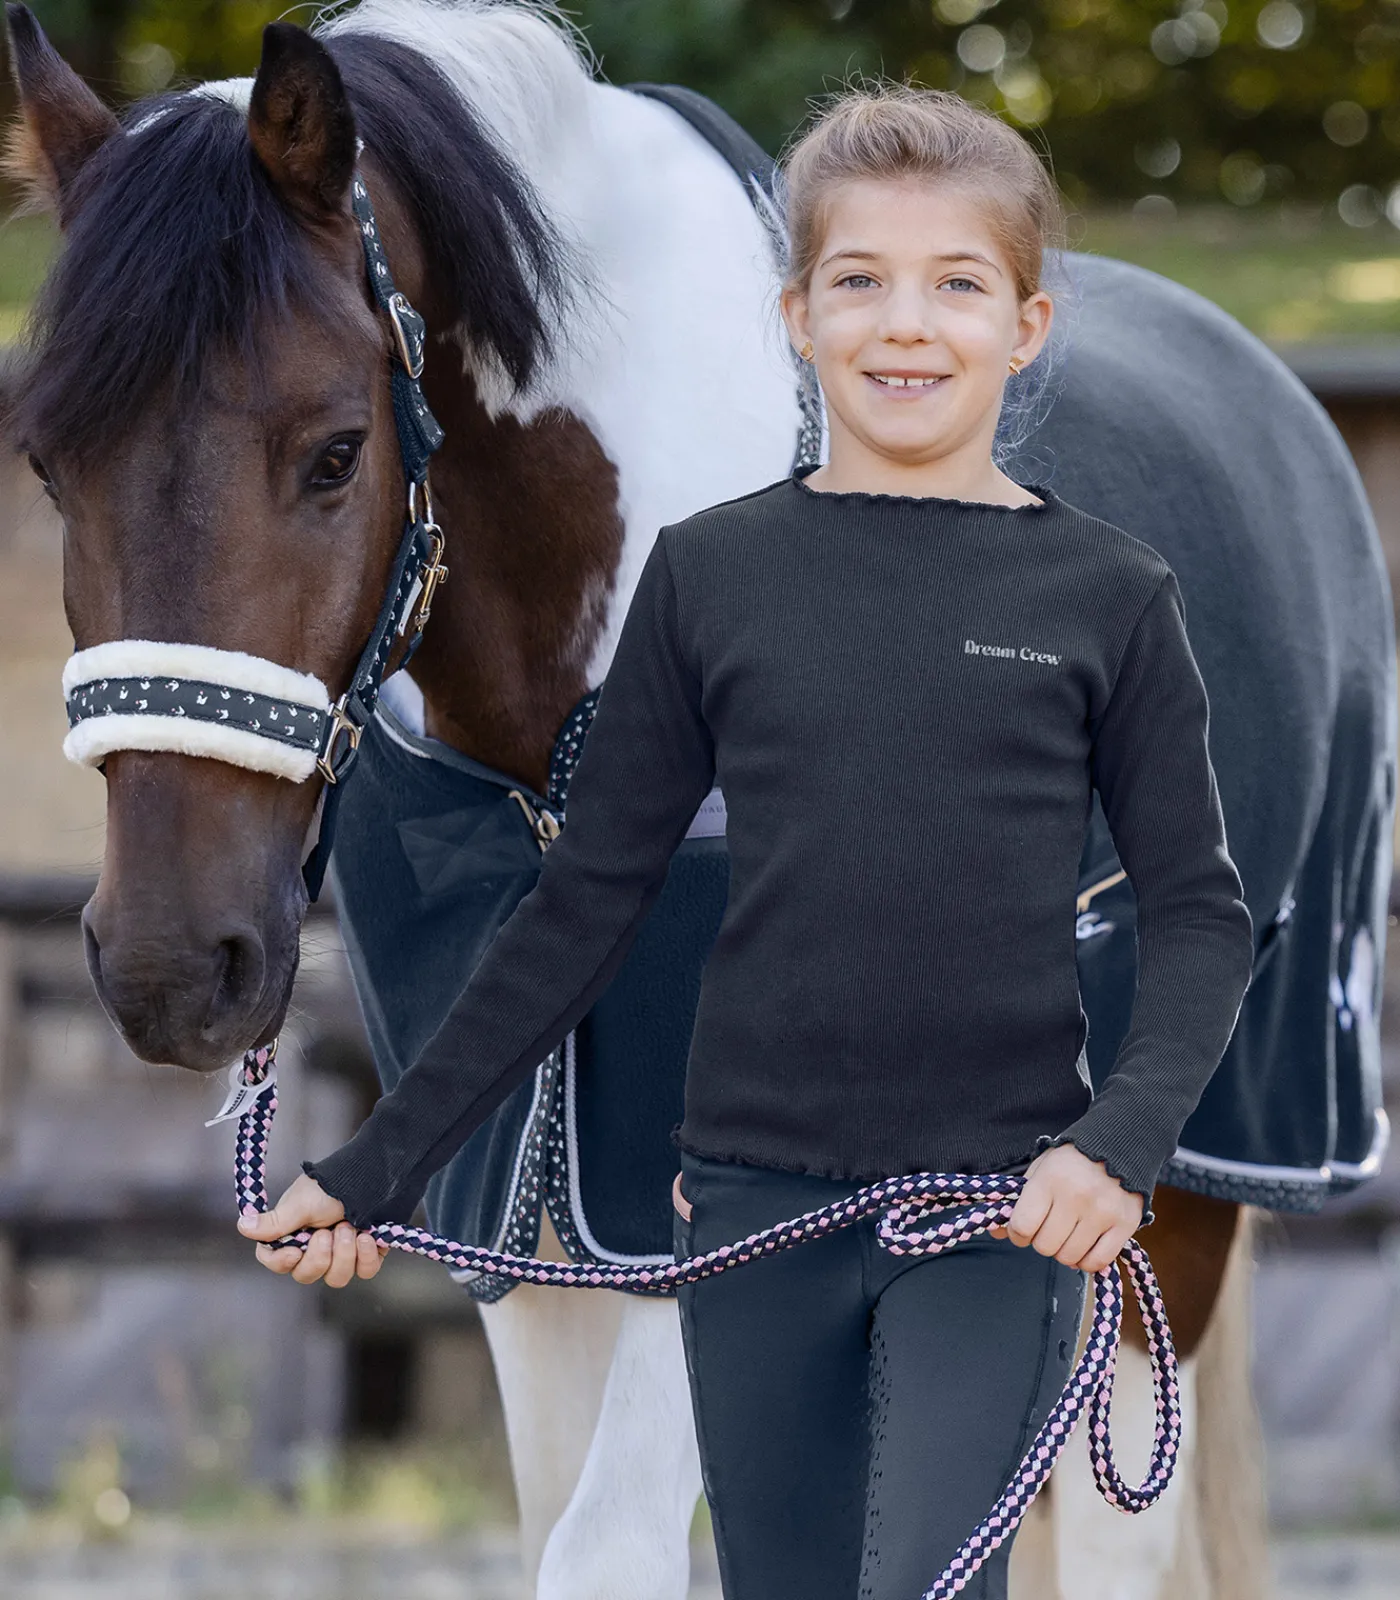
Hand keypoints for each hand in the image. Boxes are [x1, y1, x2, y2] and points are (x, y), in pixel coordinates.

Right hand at [237, 1172, 389, 1286]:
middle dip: (320, 1256)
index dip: (282, 1262)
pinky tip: (367, 1237)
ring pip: (336, 1278)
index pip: (275, 1262)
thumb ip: (275, 1221)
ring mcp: (341, 1253)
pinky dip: (366, 1257)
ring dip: (344, 1254)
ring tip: (350, 1227)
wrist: (374, 1175)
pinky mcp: (366, 1254)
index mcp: (293, 1234)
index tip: (297, 1250)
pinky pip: (365, 1272)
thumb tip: (242, 1225)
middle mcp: (315, 1247)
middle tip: (330, 1231)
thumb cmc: (333, 1185)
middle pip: (306, 1275)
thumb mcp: (301, 1202)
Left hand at [988, 1143, 1142, 1272]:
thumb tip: (997, 1233)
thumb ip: (1019, 1200)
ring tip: (1067, 1235)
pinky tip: (1085, 1247)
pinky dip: (1087, 1261)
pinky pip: (1098, 1262)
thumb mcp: (1040, 1169)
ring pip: (1070, 1257)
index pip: (1023, 1225)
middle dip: (1041, 1242)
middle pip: (1045, 1246)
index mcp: (1050, 1179)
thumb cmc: (1072, 1160)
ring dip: (1064, 1252)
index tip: (1022, 1230)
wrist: (1119, 1144)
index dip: (1017, 1234)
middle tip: (1048, 1230)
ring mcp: (1103, 1212)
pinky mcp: (1125, 1224)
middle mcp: (1076, 1196)